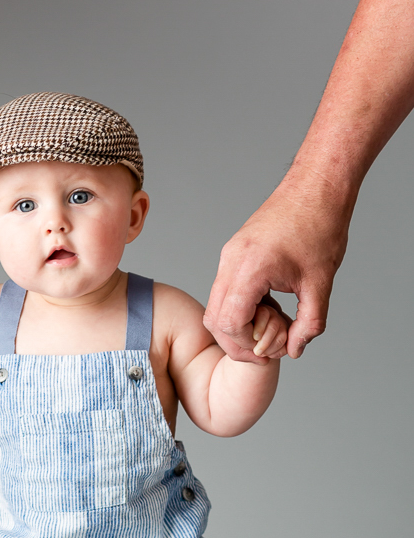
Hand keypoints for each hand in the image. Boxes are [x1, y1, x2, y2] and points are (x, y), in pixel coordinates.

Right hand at [203, 172, 349, 360]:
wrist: (318, 185)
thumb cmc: (321, 225)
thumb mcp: (321, 283)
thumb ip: (309, 323)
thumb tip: (295, 350)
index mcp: (250, 268)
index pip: (229, 323)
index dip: (246, 345)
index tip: (269, 352)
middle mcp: (231, 262)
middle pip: (214, 319)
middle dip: (237, 342)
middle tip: (265, 350)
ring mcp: (229, 256)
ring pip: (216, 307)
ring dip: (238, 326)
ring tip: (270, 326)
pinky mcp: (233, 254)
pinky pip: (225, 291)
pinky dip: (240, 308)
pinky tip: (268, 307)